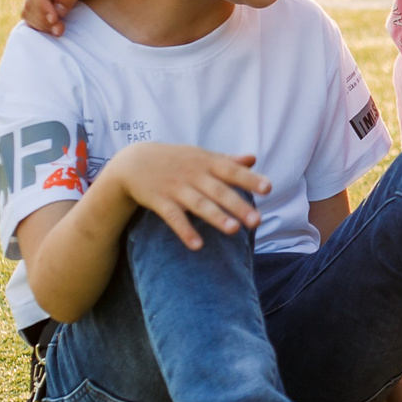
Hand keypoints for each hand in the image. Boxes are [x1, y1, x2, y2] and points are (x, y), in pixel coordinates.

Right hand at [23, 0, 120, 35]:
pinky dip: (42, 23)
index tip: (54, 19)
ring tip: (59, 31)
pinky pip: (35, 14)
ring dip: (41, 24)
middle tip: (60, 30)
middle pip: (30, 3)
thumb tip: (57, 12)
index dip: (42, 7)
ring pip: (30, 11)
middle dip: (43, 19)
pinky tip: (54, 29)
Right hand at [108, 142, 266, 248]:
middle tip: (257, 221)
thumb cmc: (175, 160)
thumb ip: (227, 160)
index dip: (250, 179)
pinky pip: (173, 217)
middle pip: (219, 191)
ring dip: (216, 217)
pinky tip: (198, 245)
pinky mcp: (159, 201)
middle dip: (238, 205)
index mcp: (207, 163)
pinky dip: (185, 231)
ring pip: (199, 204)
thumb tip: (253, 159)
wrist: (133, 161)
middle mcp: (194, 175)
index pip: (232, 171)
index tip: (268, 189)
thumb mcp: (201, 156)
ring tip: (234, 230)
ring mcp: (176, 188)